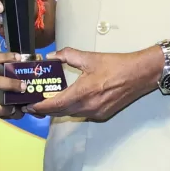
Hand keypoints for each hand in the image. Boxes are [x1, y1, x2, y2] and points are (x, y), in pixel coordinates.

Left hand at [27, 46, 156, 122]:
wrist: (140, 75)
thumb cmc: (116, 65)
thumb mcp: (90, 58)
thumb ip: (68, 55)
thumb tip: (52, 55)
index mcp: (82, 93)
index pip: (55, 105)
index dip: (40, 107)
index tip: (29, 106)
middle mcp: (87, 107)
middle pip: (60, 112)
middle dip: (45, 110)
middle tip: (33, 104)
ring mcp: (95, 113)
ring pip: (70, 114)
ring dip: (58, 110)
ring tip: (47, 102)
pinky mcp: (103, 115)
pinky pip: (81, 114)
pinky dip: (72, 110)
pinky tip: (68, 102)